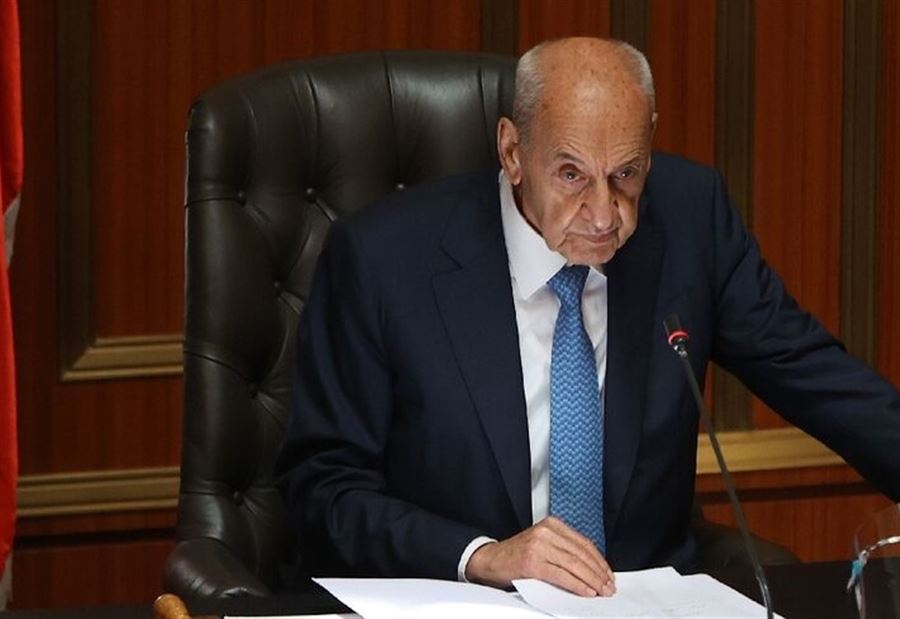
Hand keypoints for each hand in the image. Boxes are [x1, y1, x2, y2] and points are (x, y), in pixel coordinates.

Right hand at [464, 516, 614, 596]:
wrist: (491, 559)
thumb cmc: (518, 554)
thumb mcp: (544, 543)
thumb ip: (564, 549)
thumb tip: (592, 568)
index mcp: (552, 524)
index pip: (584, 543)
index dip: (599, 560)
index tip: (608, 574)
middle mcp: (546, 532)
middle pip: (581, 554)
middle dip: (598, 572)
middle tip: (608, 586)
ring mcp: (539, 546)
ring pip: (574, 564)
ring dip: (591, 580)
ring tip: (601, 591)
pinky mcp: (532, 562)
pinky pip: (561, 575)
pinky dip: (576, 585)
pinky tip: (585, 591)